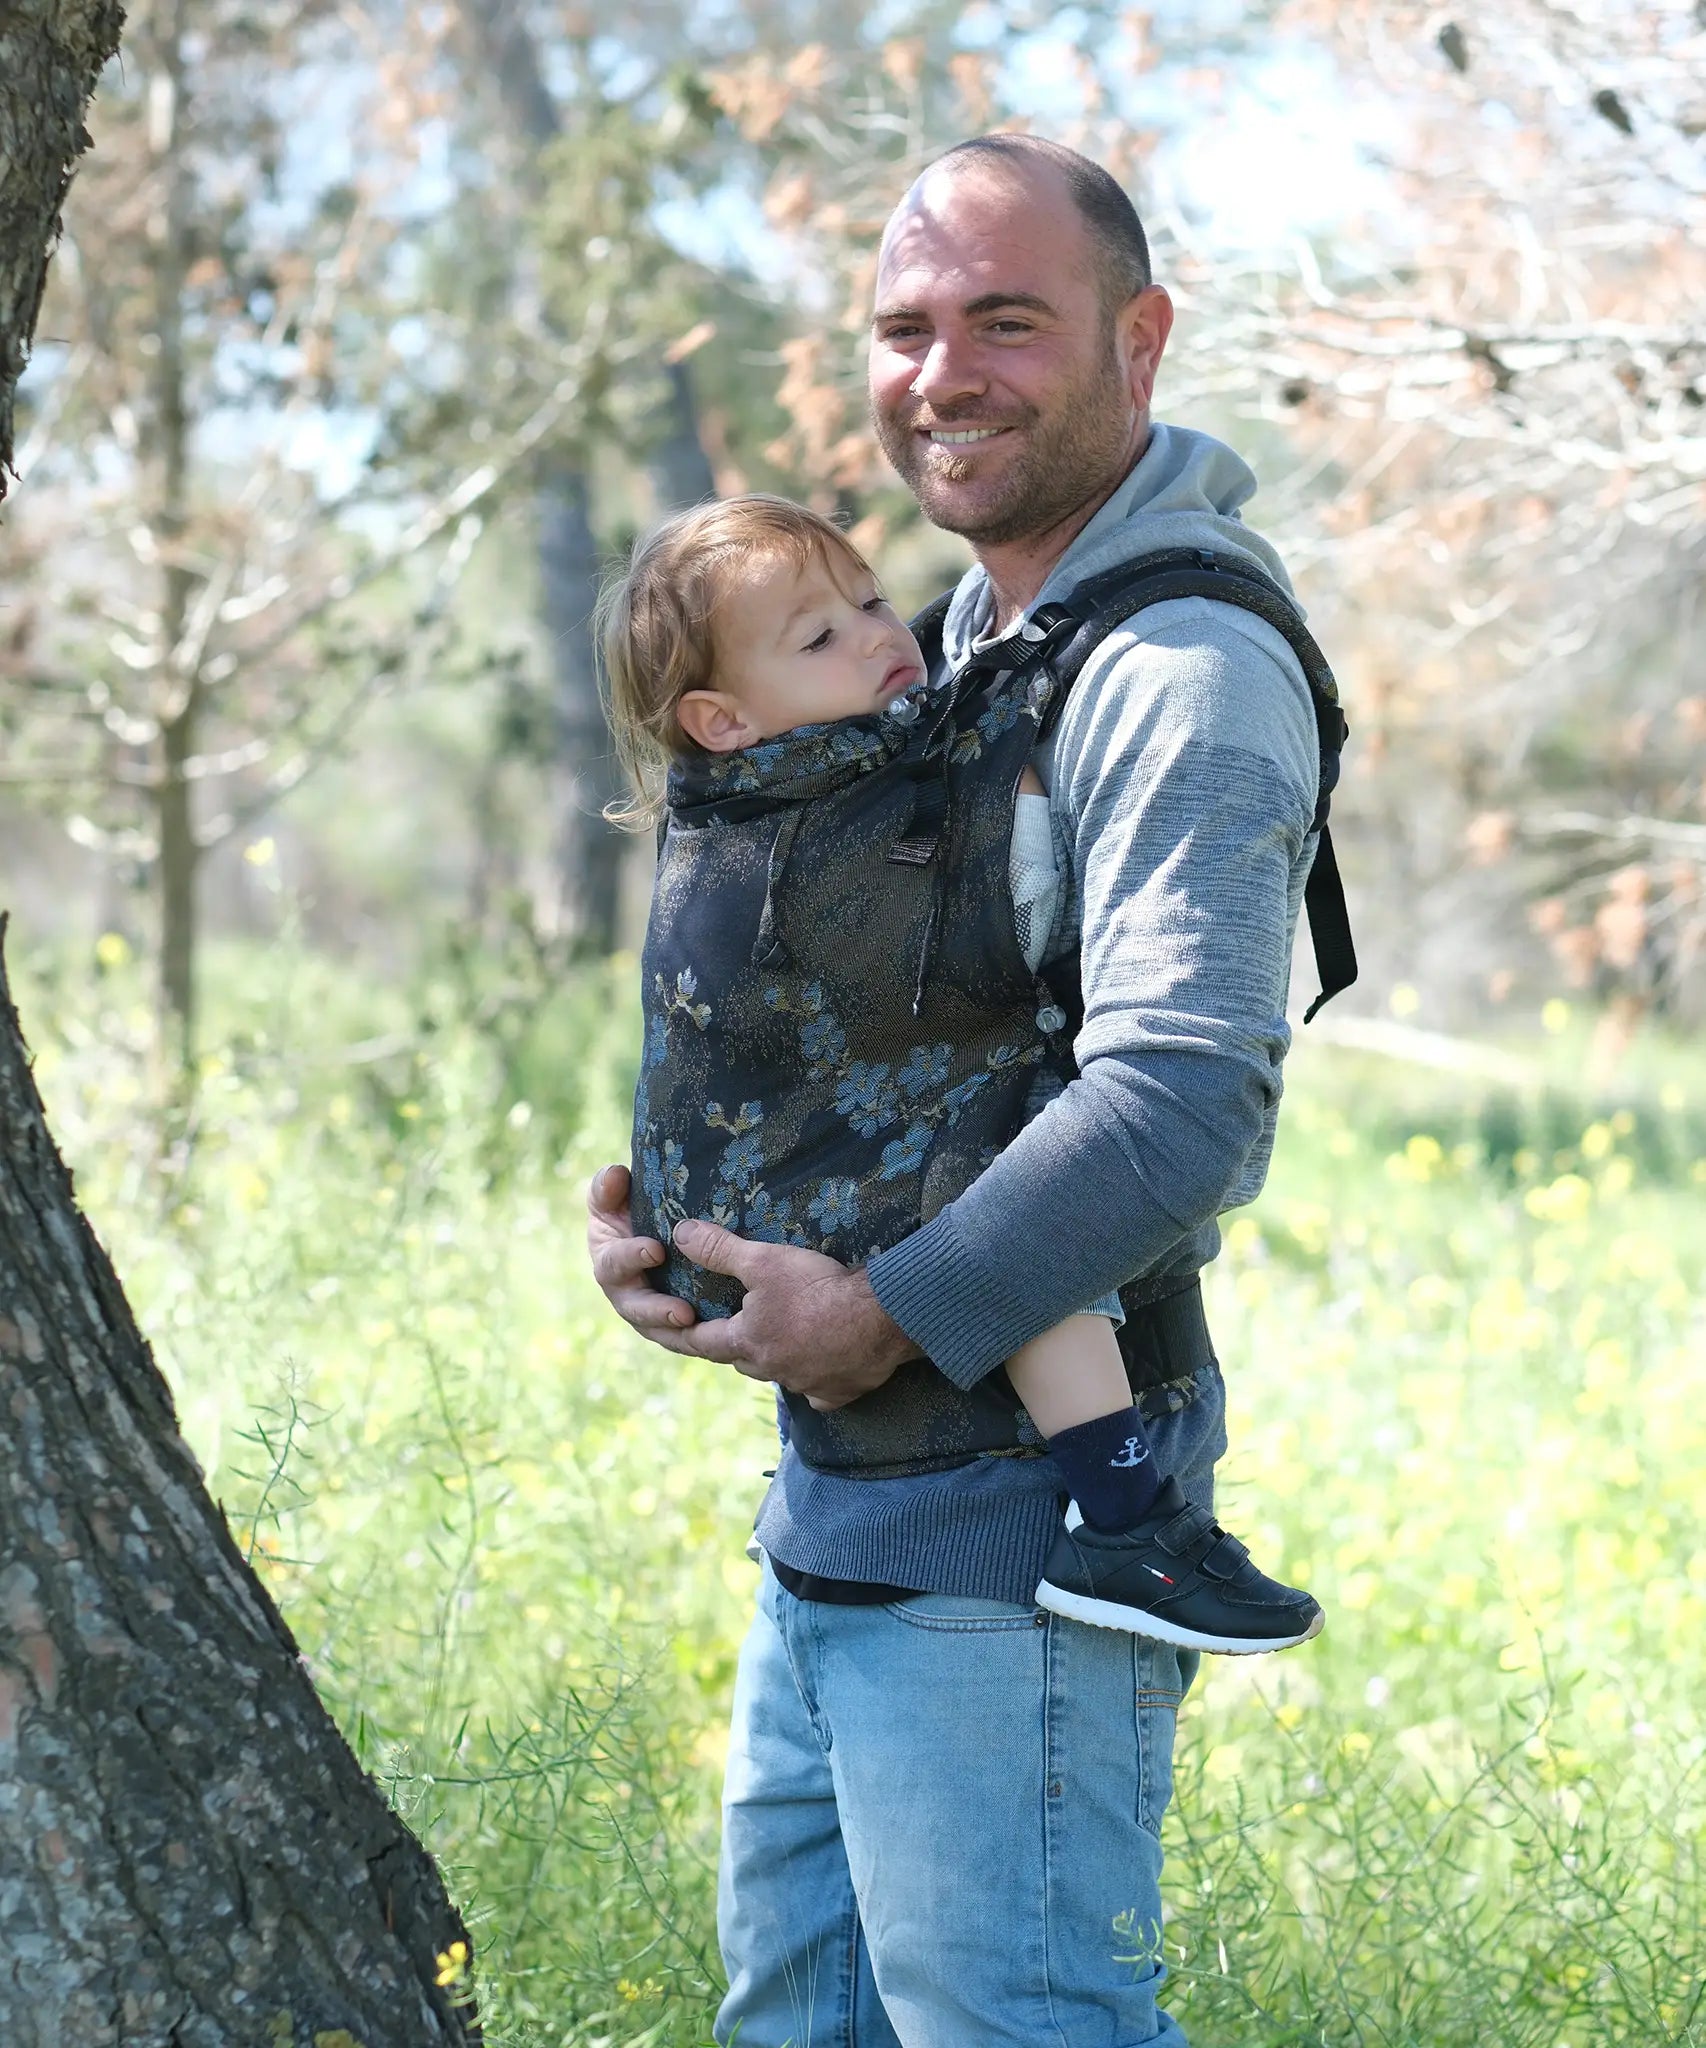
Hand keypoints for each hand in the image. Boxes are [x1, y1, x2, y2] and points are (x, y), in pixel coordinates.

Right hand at [585, 1163, 706, 1356]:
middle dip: (658, 1311)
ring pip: (660, 1331)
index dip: (632, 1257)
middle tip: (684, 1312)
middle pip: (635, 1309)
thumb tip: (615, 1175)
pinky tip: (722, 1337)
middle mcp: (624, 1293)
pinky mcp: (672, 1325)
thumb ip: (609, 1187)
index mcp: (608, 1261)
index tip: (656, 1249)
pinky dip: (699, 1339)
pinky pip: (683, 1338)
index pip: (614, 1264)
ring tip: (701, 1328)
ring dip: (679, 1333)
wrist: (660, 1230)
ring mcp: (647, 1313)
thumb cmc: (632, 1210)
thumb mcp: (616, 1197)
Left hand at [668, 1217, 920, 1406]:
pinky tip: (818, 1370)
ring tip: (770, 1344)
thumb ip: (720, 1250)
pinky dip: (813, 1382)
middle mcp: (771, 1369)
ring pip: (776, 1375)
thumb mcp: (764, 1260)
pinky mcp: (836, 1392)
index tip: (670, 1329)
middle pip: (739, 1361)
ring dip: (769, 1361)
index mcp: (748, 1341)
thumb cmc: (817, 1289)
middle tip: (722, 1332)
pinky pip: (817, 1392)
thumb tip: (681, 1234)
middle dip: (729, 1346)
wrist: (879, 1320)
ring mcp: (805, 1385)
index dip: (682, 1332)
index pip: (702, 1340)